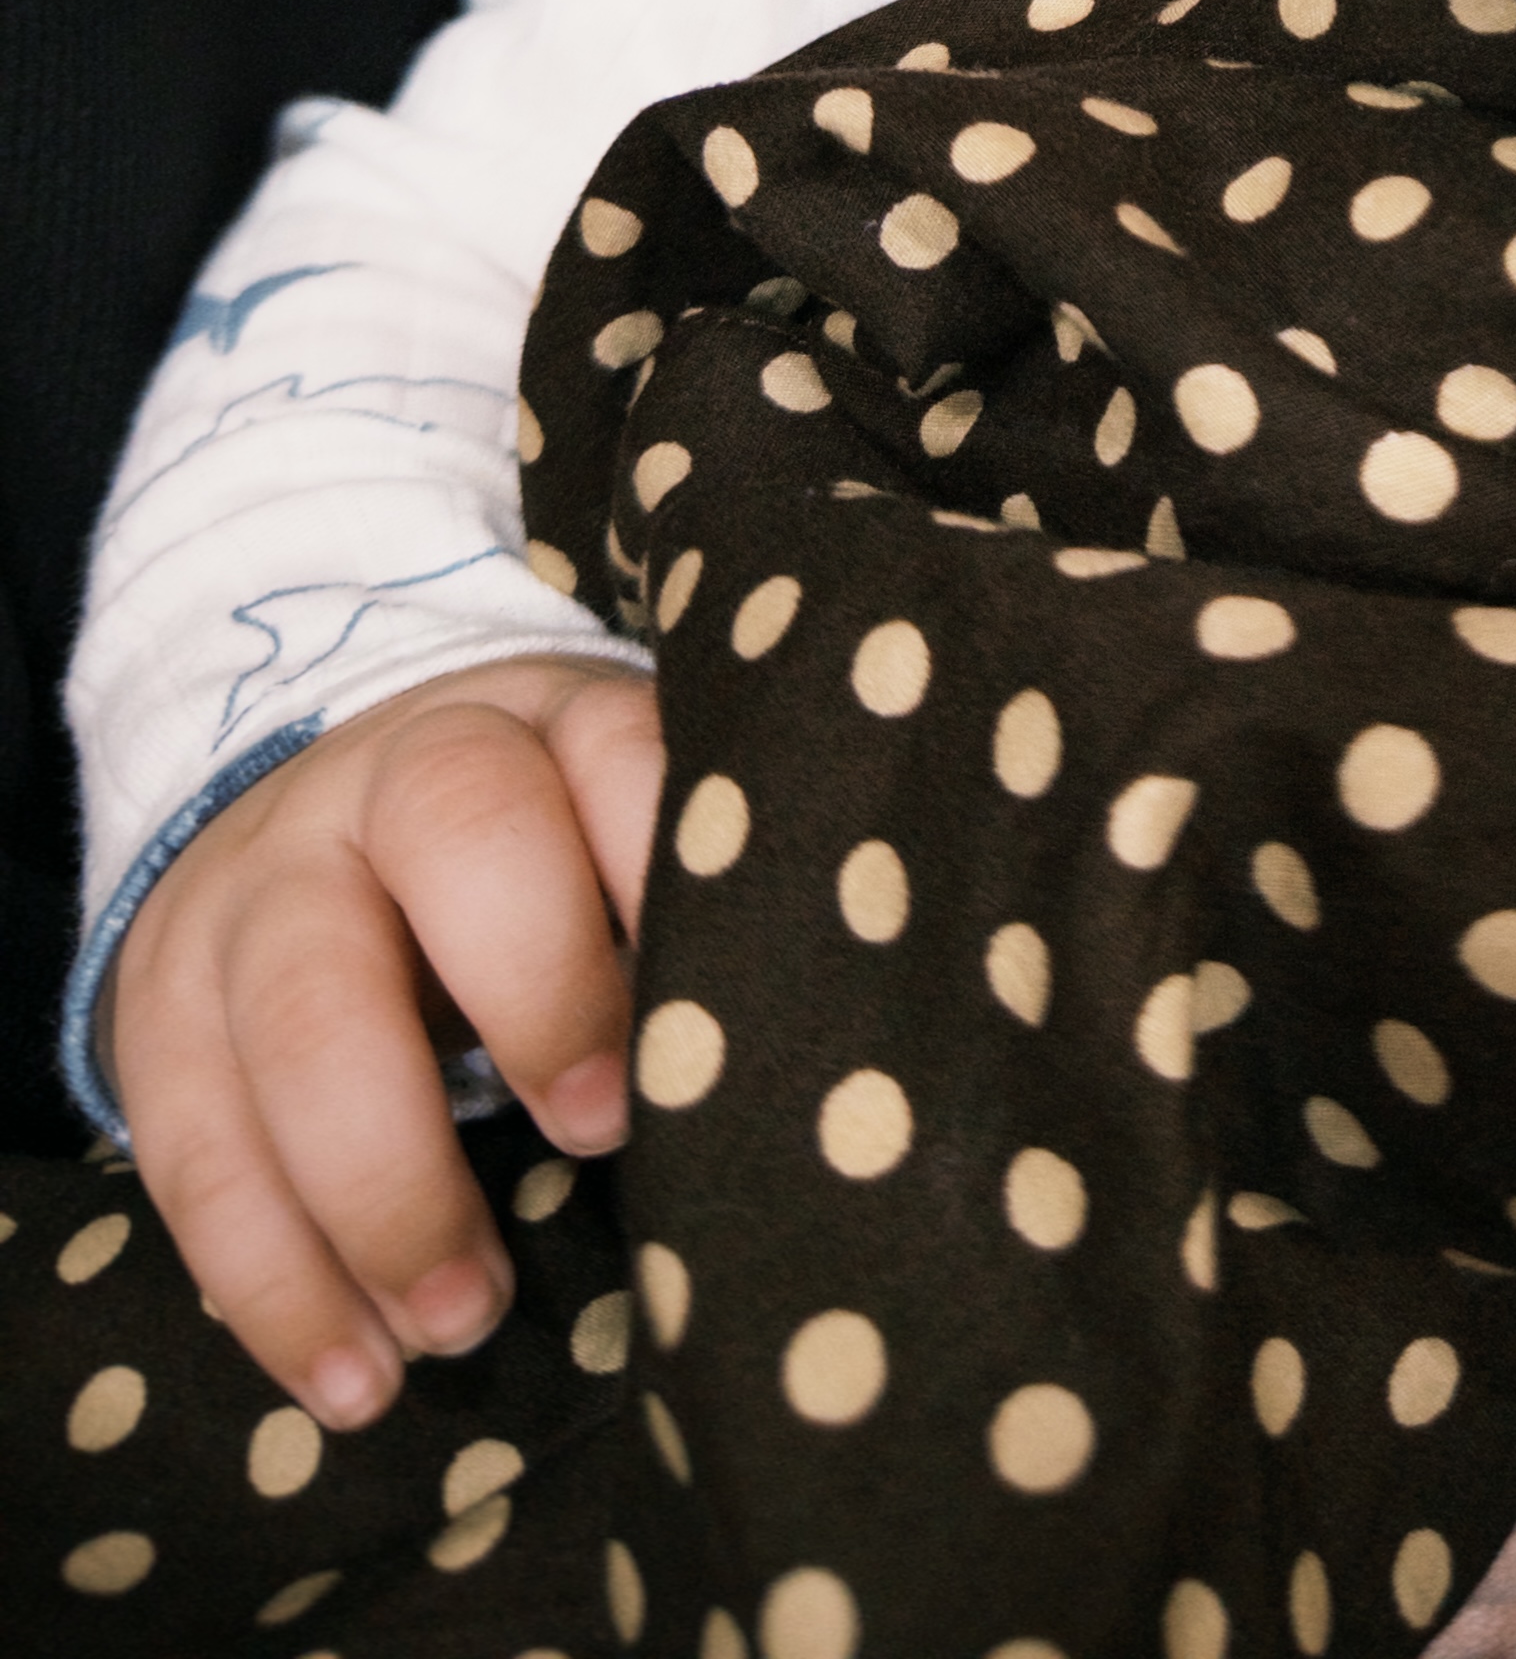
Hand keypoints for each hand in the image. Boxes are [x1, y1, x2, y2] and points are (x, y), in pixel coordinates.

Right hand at [108, 656, 663, 1429]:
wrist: (318, 821)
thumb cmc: (531, 865)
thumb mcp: (611, 846)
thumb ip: (679, 924)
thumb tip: (769, 1074)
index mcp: (542, 725)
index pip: (613, 752)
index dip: (658, 873)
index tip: (703, 1016)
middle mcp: (395, 776)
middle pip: (453, 830)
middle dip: (536, 990)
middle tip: (599, 1134)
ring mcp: (264, 880)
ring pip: (303, 1012)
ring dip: (386, 1191)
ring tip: (465, 1324)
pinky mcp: (161, 999)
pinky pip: (195, 1144)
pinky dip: (275, 1280)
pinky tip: (354, 1378)